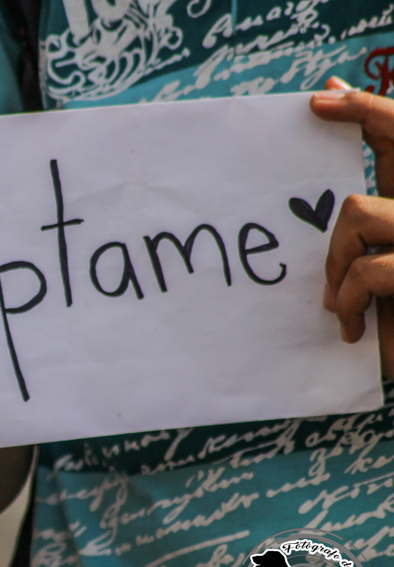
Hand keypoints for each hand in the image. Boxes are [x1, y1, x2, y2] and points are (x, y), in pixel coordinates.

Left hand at [311, 76, 393, 376]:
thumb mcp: (372, 267)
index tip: (321, 98)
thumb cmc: (391, 323)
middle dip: (364, 114)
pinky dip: (348, 302)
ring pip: (356, 212)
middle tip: (318, 105)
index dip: (369, 110)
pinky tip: (353, 330)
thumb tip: (321, 157)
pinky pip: (366, 269)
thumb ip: (357, 219)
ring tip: (339, 301)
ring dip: (335, 261)